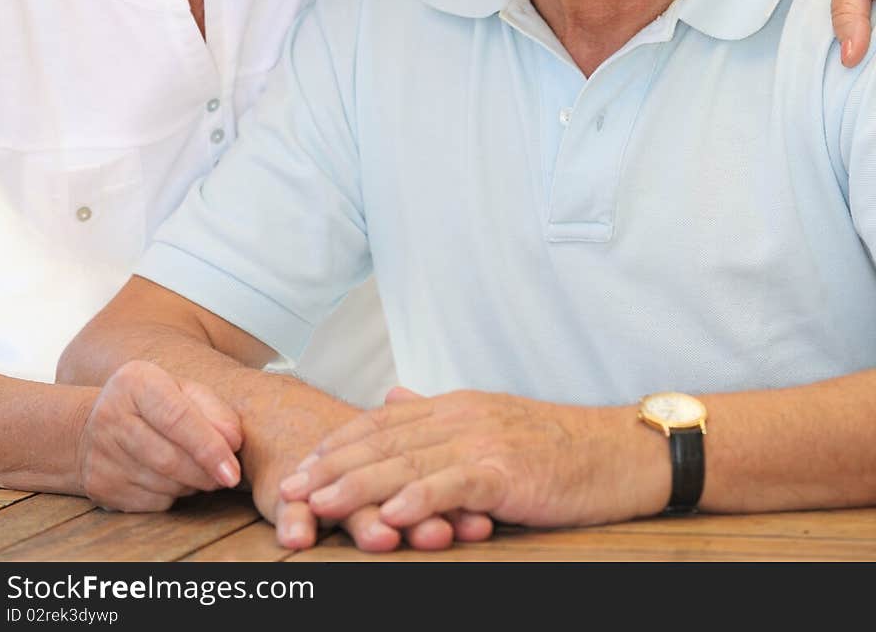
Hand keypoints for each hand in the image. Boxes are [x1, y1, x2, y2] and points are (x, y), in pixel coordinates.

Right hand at [77, 359, 241, 511]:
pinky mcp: (100, 485)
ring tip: (201, 472)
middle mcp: (111, 415)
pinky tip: (175, 480)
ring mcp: (101, 454)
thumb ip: (213, 410)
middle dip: (205, 473)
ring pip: (162, 484)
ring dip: (192, 485)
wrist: (96, 426)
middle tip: (227, 475)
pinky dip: (173, 496)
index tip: (233, 471)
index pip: (177, 418)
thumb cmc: (154, 405)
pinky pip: (151, 502)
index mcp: (135, 382)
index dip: (209, 447)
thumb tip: (234, 441)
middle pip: (168, 458)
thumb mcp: (184, 391)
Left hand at [279, 387, 652, 540]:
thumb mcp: (491, 420)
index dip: (338, 443)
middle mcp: (462, 417)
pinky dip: (420, 499)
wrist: (619, 451)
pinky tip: (392, 515)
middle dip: (333, 465)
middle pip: (384, 441)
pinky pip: (455, 484)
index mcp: (455, 407)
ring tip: (321, 503)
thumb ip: (438, 412)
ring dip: (359, 485)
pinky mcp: (508, 470)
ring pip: (408, 463)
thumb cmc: (558, 446)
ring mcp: (484, 442)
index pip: (382, 423)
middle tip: (291, 488)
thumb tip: (392, 397)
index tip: (302, 465)